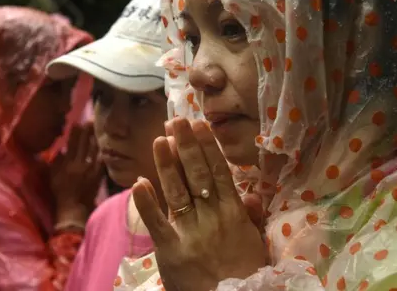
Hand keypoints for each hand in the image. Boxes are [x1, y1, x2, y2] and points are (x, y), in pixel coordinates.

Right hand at [50, 123, 102, 225]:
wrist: (73, 208)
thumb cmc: (61, 192)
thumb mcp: (53, 176)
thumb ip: (55, 162)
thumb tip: (60, 149)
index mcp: (67, 164)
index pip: (71, 145)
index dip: (75, 133)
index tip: (77, 123)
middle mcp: (79, 165)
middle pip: (84, 145)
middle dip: (87, 132)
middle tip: (91, 120)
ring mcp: (90, 170)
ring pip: (94, 151)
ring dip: (96, 139)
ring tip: (98, 128)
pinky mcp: (98, 176)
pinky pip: (102, 162)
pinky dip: (104, 153)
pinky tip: (108, 145)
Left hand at [132, 118, 265, 290]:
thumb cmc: (244, 275)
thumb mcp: (256, 245)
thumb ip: (253, 218)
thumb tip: (253, 193)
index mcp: (234, 214)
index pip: (220, 173)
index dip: (207, 147)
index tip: (199, 125)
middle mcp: (212, 217)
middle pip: (197, 175)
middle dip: (186, 146)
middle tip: (175, 120)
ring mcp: (191, 232)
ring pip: (178, 191)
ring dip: (167, 163)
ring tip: (159, 139)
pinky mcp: (171, 250)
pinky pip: (157, 223)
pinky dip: (147, 203)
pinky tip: (139, 181)